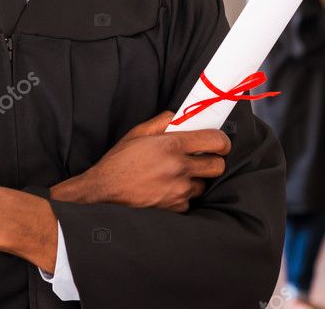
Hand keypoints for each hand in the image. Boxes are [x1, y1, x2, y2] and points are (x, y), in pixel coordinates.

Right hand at [50, 111, 230, 212]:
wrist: (102, 192)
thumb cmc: (118, 162)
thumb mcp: (137, 133)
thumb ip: (162, 122)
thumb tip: (180, 116)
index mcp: (172, 145)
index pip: (215, 141)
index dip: (222, 142)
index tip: (219, 144)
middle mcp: (179, 168)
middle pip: (218, 166)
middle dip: (212, 162)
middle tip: (200, 160)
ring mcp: (178, 190)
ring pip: (203, 185)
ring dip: (194, 180)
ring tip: (176, 176)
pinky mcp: (173, 208)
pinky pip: (189, 202)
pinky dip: (182, 197)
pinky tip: (167, 190)